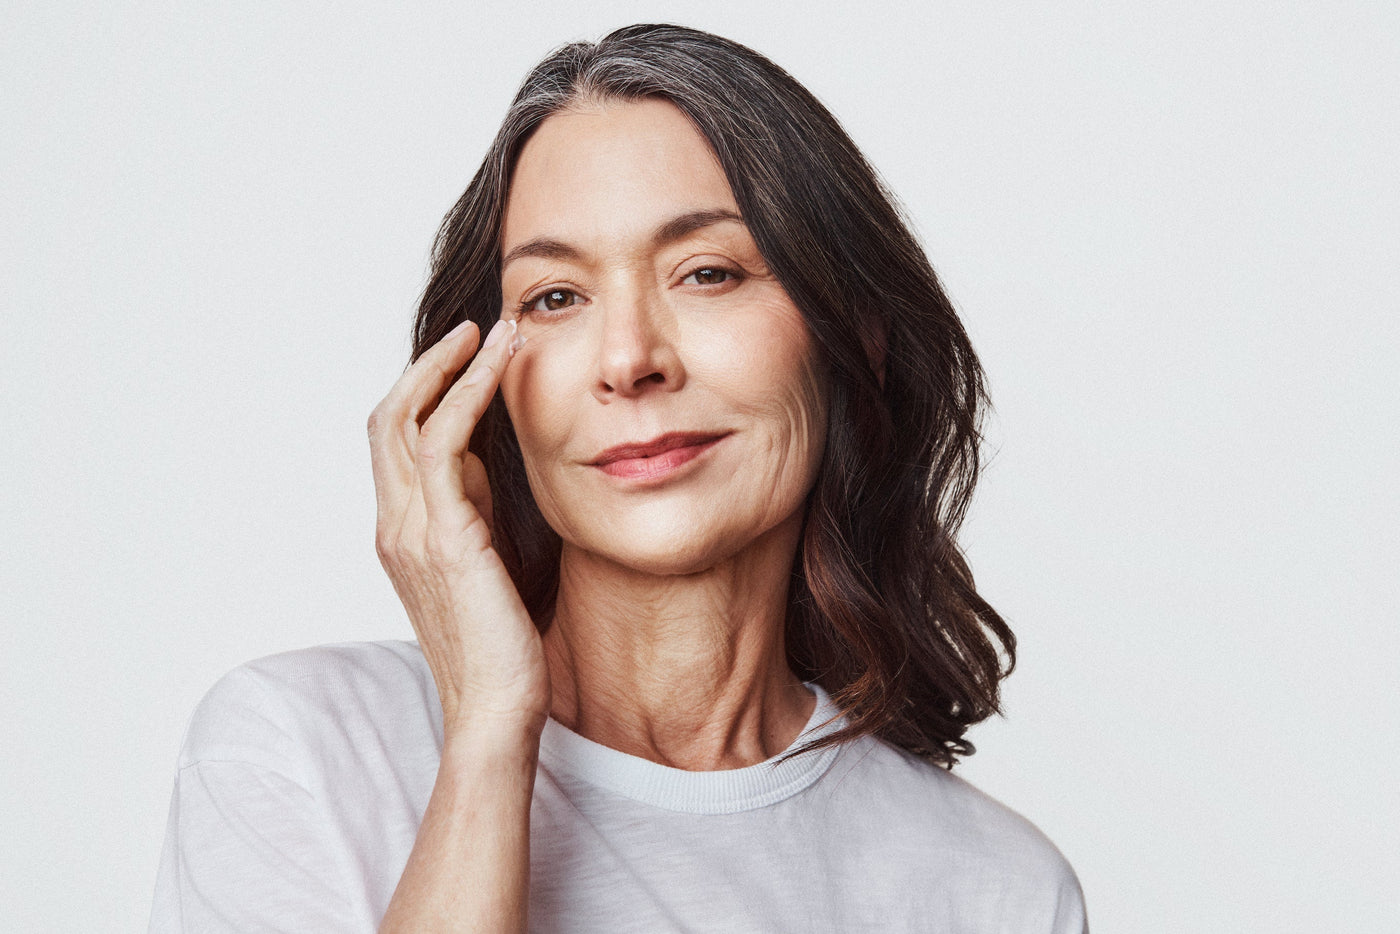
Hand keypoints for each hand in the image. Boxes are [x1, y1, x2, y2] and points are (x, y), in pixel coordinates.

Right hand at [368, 317, 548, 735]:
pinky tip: (501, 367)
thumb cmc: (501, 648)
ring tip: (494, 331)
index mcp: (401, 533)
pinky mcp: (444, 537)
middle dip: (429, 365)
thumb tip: (481, 462)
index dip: (425, 392)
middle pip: (386, 419)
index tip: (470, 358)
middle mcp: (394, 526)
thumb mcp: (483, 563)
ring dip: (451, 366)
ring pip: (407, 419)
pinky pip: (443, 443)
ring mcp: (411, 530)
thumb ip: (471, 513)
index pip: (394, 442)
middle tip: (476, 329)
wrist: (498, 711)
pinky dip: (469, 395)